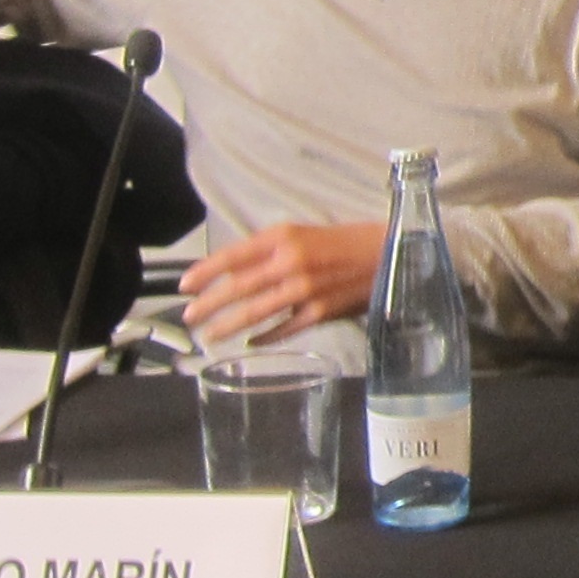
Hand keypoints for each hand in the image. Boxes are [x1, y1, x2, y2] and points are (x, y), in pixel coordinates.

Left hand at [178, 222, 386, 347]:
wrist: (393, 252)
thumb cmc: (348, 240)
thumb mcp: (306, 233)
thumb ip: (273, 251)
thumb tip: (236, 273)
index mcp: (285, 236)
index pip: (234, 255)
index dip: (205, 271)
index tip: (185, 286)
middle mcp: (292, 261)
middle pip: (238, 286)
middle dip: (208, 304)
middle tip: (188, 317)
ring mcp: (305, 289)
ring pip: (256, 311)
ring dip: (228, 325)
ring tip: (209, 335)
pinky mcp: (320, 312)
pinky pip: (284, 328)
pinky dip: (265, 337)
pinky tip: (251, 343)